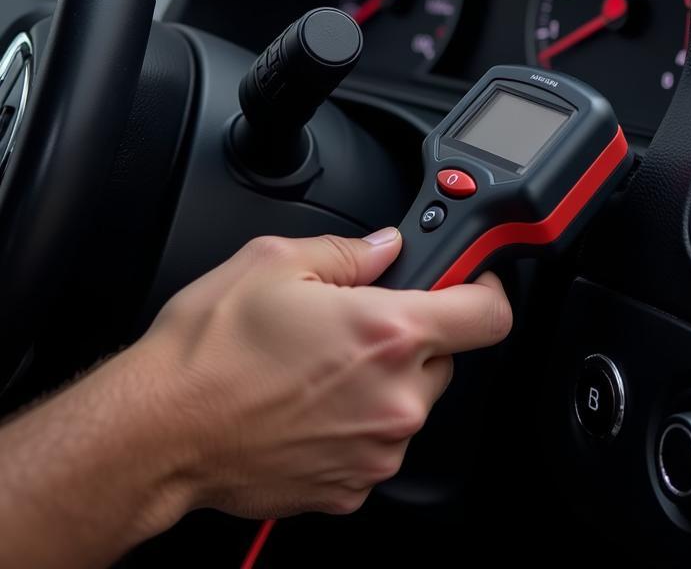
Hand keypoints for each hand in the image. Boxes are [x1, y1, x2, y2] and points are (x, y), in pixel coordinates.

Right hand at [139, 228, 511, 518]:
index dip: (483, 288)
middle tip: (359, 322)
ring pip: (411, 402)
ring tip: (320, 366)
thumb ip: (351, 250)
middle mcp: (395, 399)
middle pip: (446, 357)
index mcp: (389, 335)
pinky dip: (357, 423)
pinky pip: (377, 443)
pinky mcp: (352, 487)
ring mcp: (376, 450)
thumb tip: (386, 247)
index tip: (469, 280)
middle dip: (415, 335)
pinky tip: (308, 404)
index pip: (489, 313)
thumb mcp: (276, 262)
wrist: (157, 432)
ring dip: (384, 381)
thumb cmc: (209, 351)